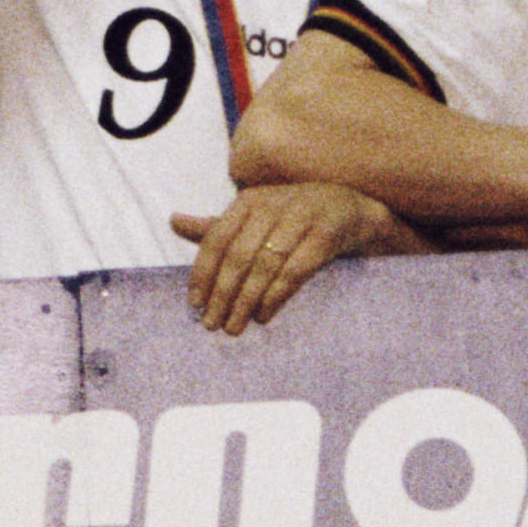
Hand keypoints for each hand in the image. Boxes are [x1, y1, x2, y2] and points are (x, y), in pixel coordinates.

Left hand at [172, 181, 402, 333]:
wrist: (354, 208)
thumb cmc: (296, 216)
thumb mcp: (257, 216)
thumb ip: (218, 226)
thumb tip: (173, 221)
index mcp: (249, 200)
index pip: (217, 238)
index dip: (203, 272)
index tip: (194, 303)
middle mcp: (272, 205)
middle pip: (239, 255)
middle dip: (222, 294)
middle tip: (211, 324)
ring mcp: (301, 217)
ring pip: (264, 265)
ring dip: (246, 300)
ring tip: (234, 326)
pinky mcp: (327, 234)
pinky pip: (296, 270)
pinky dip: (276, 295)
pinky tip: (264, 315)